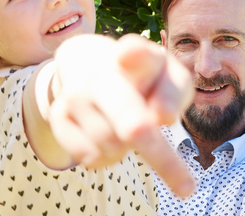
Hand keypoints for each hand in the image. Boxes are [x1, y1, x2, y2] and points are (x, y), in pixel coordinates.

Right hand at [49, 34, 194, 196]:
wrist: (89, 62)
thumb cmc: (143, 76)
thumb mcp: (168, 75)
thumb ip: (174, 90)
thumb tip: (162, 117)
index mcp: (135, 55)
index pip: (140, 59)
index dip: (150, 79)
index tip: (164, 113)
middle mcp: (100, 72)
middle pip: (132, 124)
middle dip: (161, 157)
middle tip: (187, 190)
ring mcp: (75, 94)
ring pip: (113, 147)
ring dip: (127, 149)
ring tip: (125, 128)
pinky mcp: (57, 116)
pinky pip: (90, 157)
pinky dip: (106, 158)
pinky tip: (107, 137)